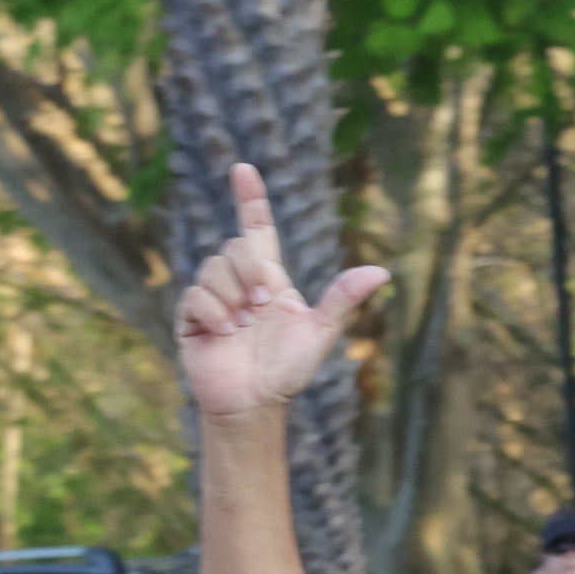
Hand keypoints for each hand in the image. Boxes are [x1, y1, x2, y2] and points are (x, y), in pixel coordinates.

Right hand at [176, 164, 388, 425]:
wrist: (254, 405)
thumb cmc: (287, 372)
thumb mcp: (319, 333)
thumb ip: (344, 299)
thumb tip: (382, 271)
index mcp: (269, 278)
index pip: (257, 228)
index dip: (250, 198)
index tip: (243, 168)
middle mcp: (240, 283)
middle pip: (236, 247)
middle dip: (249, 271)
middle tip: (261, 306)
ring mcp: (214, 299)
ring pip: (214, 267)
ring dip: (232, 297)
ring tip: (242, 327)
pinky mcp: (192, 318)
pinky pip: (196, 295)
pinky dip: (213, 312)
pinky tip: (224, 334)